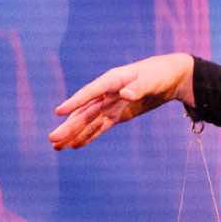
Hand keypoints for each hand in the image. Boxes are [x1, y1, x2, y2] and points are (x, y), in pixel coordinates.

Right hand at [48, 52, 195, 150]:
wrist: (168, 78)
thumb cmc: (159, 74)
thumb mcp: (151, 80)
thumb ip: (138, 87)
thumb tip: (125, 94)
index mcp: (111, 81)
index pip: (89, 93)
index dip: (74, 102)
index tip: (57, 112)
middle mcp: (106, 93)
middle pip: (84, 112)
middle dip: (69, 126)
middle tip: (52, 139)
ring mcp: (110, 105)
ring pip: (88, 122)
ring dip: (74, 134)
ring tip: (57, 146)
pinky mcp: (117, 115)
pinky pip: (100, 127)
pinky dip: (89, 136)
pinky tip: (75, 145)